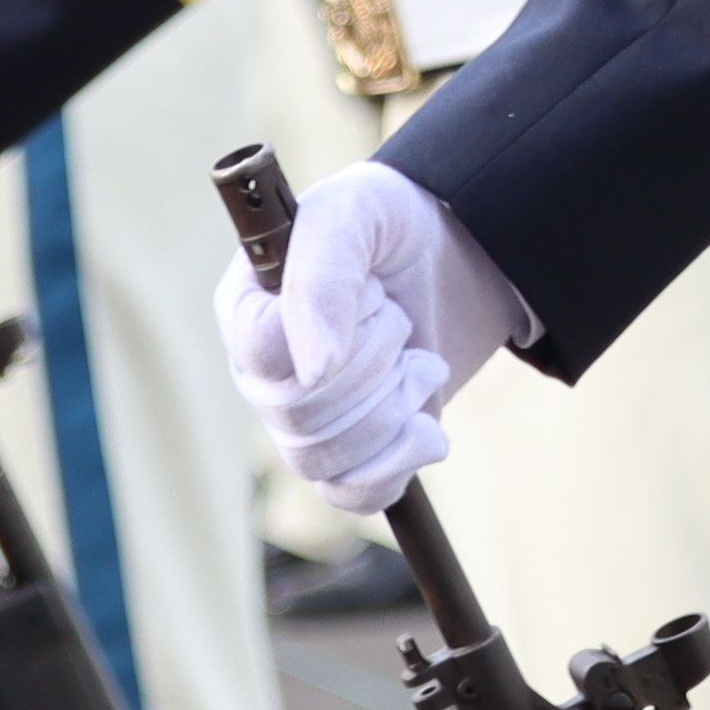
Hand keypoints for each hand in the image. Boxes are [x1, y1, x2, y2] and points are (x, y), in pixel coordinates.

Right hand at [213, 162, 531, 510]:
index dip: (327, 340)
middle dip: (374, 368)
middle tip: (402, 319)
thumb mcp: (355, 215)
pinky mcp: (353, 451)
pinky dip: (398, 465)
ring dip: (394, 410)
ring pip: (324, 462)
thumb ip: (324, 278)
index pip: (262, 356)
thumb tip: (314, 373)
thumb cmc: (392, 220)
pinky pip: (353, 494)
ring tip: (421, 362)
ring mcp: (304, 418)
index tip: (375, 297)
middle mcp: (264, 371)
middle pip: (298, 417)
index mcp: (247, 309)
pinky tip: (428, 427)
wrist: (461, 249)